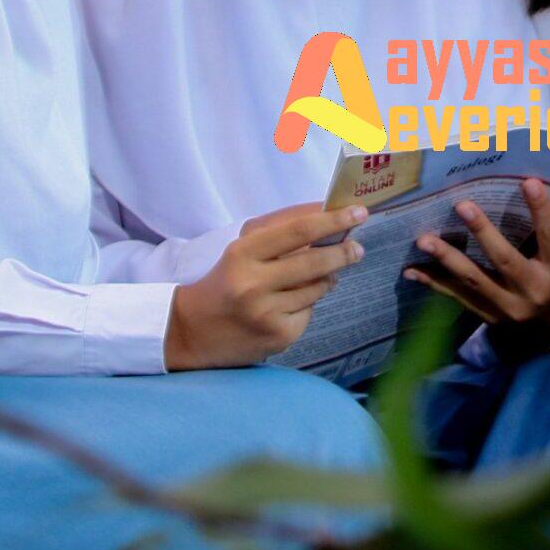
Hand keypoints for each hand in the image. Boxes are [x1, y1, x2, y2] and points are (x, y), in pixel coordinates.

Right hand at [165, 204, 364, 370]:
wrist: (192, 331)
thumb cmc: (225, 281)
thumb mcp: (242, 249)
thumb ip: (281, 232)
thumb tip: (329, 219)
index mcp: (243, 253)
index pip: (298, 231)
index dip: (332, 220)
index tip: (357, 213)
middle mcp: (254, 284)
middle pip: (315, 262)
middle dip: (344, 252)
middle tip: (357, 248)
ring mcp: (267, 313)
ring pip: (318, 288)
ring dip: (326, 278)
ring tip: (318, 276)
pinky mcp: (279, 336)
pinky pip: (309, 311)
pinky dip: (308, 304)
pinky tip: (290, 305)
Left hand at [402, 179, 549, 342]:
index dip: (542, 210)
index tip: (528, 182)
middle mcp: (534, 289)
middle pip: (506, 261)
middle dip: (483, 233)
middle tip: (462, 205)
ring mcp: (509, 306)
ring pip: (475, 281)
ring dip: (448, 259)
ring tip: (424, 239)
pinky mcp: (490, 315)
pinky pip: (459, 298)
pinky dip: (434, 284)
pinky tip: (412, 270)